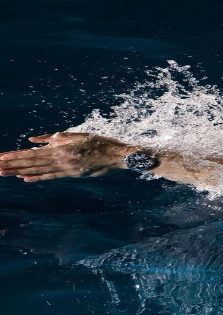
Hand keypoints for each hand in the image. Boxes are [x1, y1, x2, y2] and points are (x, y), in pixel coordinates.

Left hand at [0, 132, 133, 181]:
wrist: (119, 157)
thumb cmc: (101, 143)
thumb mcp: (79, 135)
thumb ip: (57, 136)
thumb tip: (34, 140)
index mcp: (63, 148)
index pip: (34, 153)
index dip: (16, 156)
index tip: (1, 157)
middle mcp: (62, 160)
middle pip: (33, 163)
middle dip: (12, 165)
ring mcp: (67, 169)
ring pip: (39, 171)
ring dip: (20, 172)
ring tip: (4, 174)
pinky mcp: (73, 175)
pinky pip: (52, 177)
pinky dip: (38, 178)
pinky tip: (25, 179)